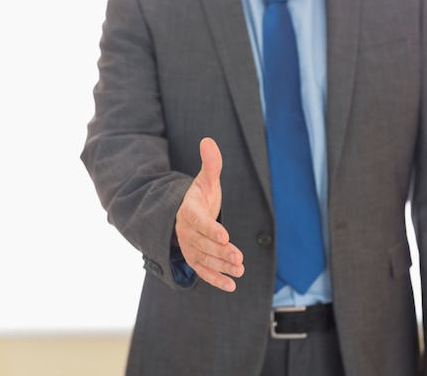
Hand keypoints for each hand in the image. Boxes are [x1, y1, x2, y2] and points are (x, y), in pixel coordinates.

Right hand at [175, 138, 244, 291]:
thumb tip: (208, 140)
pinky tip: (232, 285)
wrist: (187, 213)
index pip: (198, 222)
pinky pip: (203, 272)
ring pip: (204, 259)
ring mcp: (189, 247)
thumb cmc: (201, 196)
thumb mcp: (206, 180)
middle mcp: (186, 232)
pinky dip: (216, 280)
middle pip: (202, 244)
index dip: (211, 229)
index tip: (226, 236)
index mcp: (189, 211)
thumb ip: (211, 164)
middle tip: (238, 258)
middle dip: (220, 251)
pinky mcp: (195, 260)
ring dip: (221, 266)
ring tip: (240, 269)